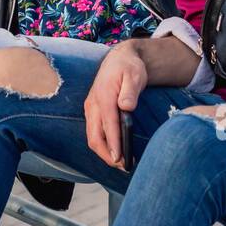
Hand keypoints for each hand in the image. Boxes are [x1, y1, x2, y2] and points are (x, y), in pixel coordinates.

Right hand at [84, 41, 148, 169]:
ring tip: (121, 163)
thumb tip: (127, 107)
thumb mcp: (135, 75)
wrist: (119, 58)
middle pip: (94, 136)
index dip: (113, 143)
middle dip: (107, 155)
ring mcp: (91, 108)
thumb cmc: (129, 67)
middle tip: (124, 167)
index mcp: (104, 95)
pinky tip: (114, 151)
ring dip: (104, 152)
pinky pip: (93, 132)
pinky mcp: (92, 111)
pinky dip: (102, 145)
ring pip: (92, 137)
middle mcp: (93, 104)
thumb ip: (130, 92)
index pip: (108, 124)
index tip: (120, 159)